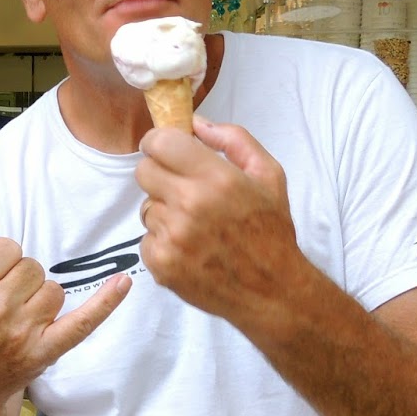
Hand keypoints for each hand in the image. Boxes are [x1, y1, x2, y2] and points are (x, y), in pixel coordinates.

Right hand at [0, 196, 128, 412]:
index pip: (4, 246)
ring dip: (39, 299)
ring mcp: (22, 332)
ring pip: (52, 289)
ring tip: (14, 318)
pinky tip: (124, 282)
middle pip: (30, 265)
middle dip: (17, 280)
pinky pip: (83, 321)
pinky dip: (106, 303)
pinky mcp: (45, 351)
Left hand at [135, 116, 300, 321]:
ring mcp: (172, 237)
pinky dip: (163, 242)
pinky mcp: (161, 264)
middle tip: (182, 188)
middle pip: (143, 171)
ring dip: (164, 212)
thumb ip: (233, 140)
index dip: (160, 143)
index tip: (168, 151)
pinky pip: (146, 239)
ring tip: (195, 225)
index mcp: (216, 178)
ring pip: (146, 207)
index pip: (159, 143)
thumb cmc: (271, 231)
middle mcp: (190, 205)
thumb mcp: (268, 175)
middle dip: (160, 174)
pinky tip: (190, 248)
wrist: (273, 292)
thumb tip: (196, 123)